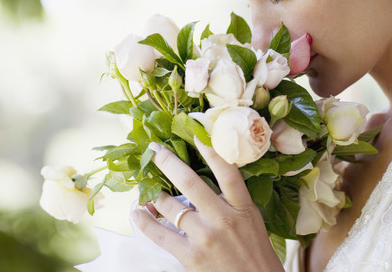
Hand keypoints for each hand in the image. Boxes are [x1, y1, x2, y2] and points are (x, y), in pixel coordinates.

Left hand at [131, 138, 284, 271]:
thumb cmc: (254, 251)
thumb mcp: (252, 220)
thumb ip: (233, 199)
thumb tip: (211, 174)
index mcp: (242, 207)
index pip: (228, 173)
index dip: (212, 152)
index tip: (196, 135)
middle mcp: (223, 218)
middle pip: (191, 183)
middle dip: (168, 162)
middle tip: (154, 149)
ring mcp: (205, 237)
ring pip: (170, 207)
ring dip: (153, 194)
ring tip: (144, 187)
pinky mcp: (191, 256)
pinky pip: (160, 235)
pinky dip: (145, 222)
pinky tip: (137, 213)